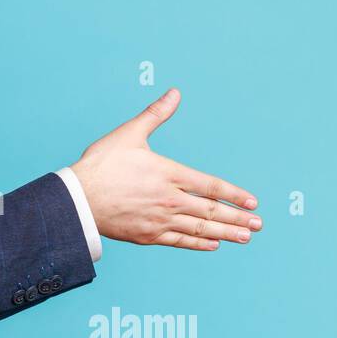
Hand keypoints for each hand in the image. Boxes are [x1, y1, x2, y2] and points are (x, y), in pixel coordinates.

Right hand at [68, 88, 261, 250]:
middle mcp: (168, 199)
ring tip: (245, 237)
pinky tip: (213, 244)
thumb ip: (155, 115)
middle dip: (238, 218)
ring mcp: (159, 219)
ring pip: (199, 228)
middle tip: (259, 224)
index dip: (233, 194)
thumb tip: (175, 93)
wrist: (77, 198)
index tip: (252, 202)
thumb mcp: (129, 134)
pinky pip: (179, 240)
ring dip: (226, 233)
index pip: (210, 186)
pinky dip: (198, 243)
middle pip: (210, 211)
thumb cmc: (101, 164)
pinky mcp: (147, 235)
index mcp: (168, 173)